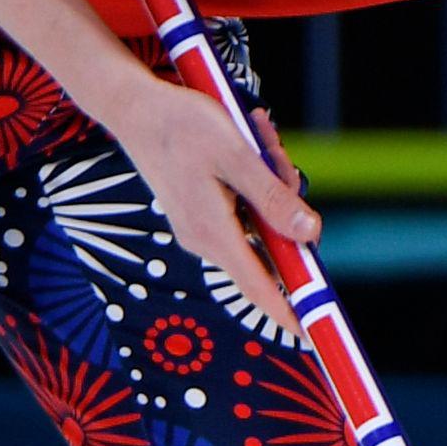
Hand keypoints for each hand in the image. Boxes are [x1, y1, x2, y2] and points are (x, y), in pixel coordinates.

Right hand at [103, 76, 315, 329]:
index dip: (290, 313)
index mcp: (214, 233)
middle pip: (271, 245)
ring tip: (258, 137)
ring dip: (272, 183)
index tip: (312, 336)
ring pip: (261, 220)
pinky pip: (245, 207)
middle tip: (277, 155)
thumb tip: (310, 234)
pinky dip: (256, 180)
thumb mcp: (236, 156)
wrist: (134, 108)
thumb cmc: (183, 126)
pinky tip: (249, 144)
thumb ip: (274, 199)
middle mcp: (206, 239)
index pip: (260, 288)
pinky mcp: (201, 213)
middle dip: (288, 205)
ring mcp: (202, 228)